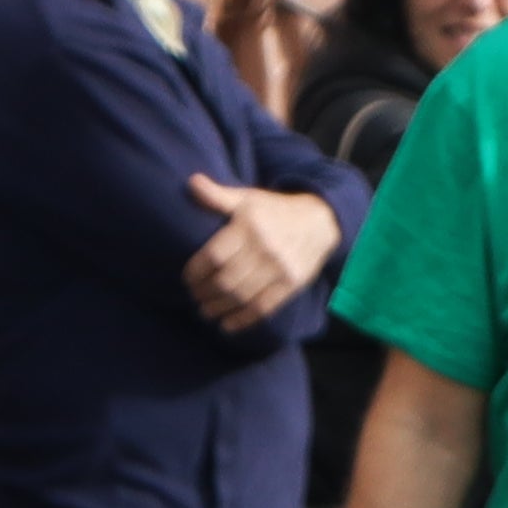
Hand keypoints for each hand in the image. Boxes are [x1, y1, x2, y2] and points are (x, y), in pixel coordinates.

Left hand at [182, 173, 340, 331]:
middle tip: (195, 296)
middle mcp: (265, 248)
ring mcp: (280, 269)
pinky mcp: (291, 285)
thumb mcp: (248, 198)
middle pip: (226, 280)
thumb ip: (218, 196)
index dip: (197, 271)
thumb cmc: (275, 211)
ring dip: (219, 308)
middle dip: (205, 292)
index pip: (215, 255)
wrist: (319, 222)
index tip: (187, 278)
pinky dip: (242, 320)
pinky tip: (227, 326)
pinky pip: (263, 308)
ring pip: (242, 296)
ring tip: (205, 311)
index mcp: (250, 226)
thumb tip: (191, 182)